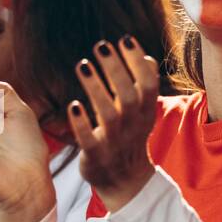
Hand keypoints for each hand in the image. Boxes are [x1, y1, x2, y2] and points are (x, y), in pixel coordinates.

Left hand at [67, 37, 159, 211]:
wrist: (126, 183)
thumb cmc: (131, 140)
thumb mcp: (143, 114)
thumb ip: (145, 86)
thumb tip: (147, 57)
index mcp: (145, 114)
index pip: (147, 84)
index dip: (137, 62)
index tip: (125, 38)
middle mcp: (132, 126)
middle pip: (130, 96)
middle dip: (117, 70)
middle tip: (101, 45)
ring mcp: (115, 142)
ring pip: (110, 115)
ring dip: (97, 90)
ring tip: (83, 65)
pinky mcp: (97, 157)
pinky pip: (89, 141)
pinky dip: (82, 125)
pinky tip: (73, 106)